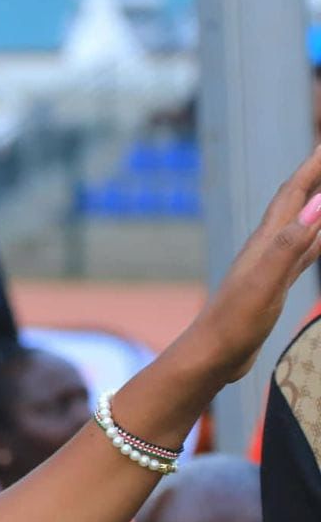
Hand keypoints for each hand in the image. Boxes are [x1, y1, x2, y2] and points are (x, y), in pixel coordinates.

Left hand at [181, 145, 320, 383]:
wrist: (211, 356)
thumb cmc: (235, 324)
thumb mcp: (266, 284)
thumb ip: (290, 247)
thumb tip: (318, 206)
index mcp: (266, 242)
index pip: (293, 194)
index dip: (313, 166)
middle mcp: (266, 247)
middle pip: (295, 202)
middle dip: (315, 175)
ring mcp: (268, 266)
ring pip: (299, 224)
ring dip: (316, 203)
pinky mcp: (272, 285)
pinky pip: (301, 251)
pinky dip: (315, 238)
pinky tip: (318, 239)